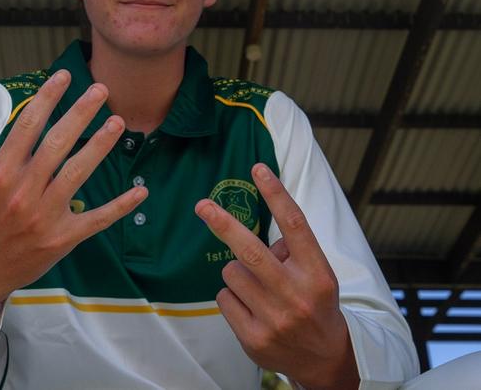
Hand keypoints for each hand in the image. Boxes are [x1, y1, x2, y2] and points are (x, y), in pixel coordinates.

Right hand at [0, 71, 147, 332]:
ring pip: (78, 173)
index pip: (27, 126)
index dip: (47, 98)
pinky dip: (120, 207)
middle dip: (81, 113)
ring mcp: (44, 215)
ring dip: (100, 146)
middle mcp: (22, 191)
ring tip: (118, 122)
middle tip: (102, 89)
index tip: (64, 75)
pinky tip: (141, 190)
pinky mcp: (63, 238)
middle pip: (57, 144)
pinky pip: (96, 219)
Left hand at [195, 165, 357, 389]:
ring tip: (258, 287)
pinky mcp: (253, 338)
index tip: (258, 168)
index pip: (294, 225)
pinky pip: (224, 298)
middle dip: (223, 224)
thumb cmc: (314, 301)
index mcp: (316, 272)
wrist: (324, 359)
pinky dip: (233, 297)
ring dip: (237, 272)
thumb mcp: (316, 272)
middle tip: (202, 205)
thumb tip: (256, 223)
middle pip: (251, 250)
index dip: (275, 194)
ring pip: (231, 272)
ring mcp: (274, 319)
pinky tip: (252, 308)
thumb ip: (292, 247)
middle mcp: (296, 294)